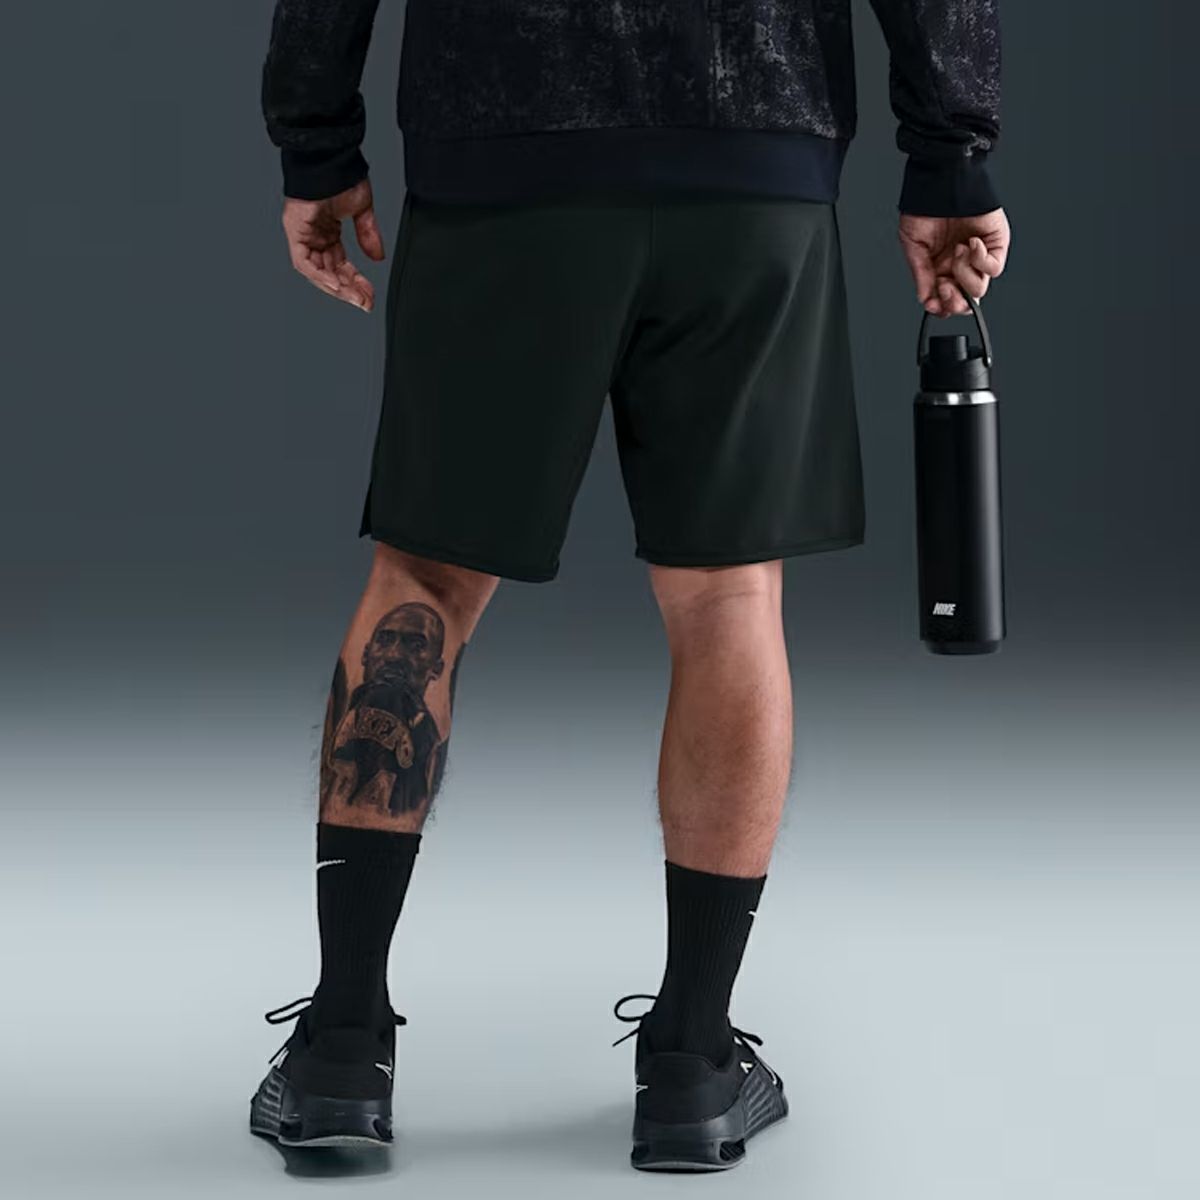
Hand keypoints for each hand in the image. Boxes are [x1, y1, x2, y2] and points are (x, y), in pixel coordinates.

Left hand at [281, 178, 385, 311]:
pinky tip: (337, 284)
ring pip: (316, 272)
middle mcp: (313, 235)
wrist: (329, 156)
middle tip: (365, 302)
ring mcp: (302, 233)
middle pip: (329, 272)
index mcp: (327, 231)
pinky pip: (305, 262)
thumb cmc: (341, 174)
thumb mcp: (361, 210)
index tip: (369, 295)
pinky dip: (320, 275)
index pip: (340, 265)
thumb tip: (378, 257)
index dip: (355, 282)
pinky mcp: (295, 230)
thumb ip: (368, 235)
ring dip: (336, 287)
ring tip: (354, 298)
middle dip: (348, 290)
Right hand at [899, 208, 1009, 316]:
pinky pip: (994, 268)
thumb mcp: (914, 246)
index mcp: (940, 267)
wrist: (943, 182)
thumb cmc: (926, 206)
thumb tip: (925, 298)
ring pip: (979, 288)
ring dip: (964, 274)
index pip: (946, 298)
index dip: (941, 306)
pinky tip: (970, 244)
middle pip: (965, 299)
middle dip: (954, 300)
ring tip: (956, 251)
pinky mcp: (995, 244)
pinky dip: (981, 261)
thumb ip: (921, 275)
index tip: (933, 304)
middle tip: (945, 289)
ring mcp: (978, 256)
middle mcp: (959, 264)